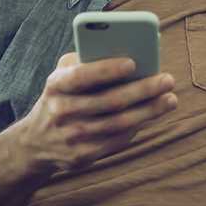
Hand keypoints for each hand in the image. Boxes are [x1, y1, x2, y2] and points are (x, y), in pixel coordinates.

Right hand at [14, 51, 178, 176]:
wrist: (36, 143)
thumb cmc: (62, 97)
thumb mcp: (63, 75)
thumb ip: (87, 60)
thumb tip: (129, 49)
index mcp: (56, 85)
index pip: (82, 76)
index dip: (107, 69)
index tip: (133, 62)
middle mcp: (61, 111)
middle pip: (110, 101)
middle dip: (143, 90)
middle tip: (168, 80)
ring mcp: (72, 136)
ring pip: (119, 123)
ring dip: (149, 111)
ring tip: (170, 99)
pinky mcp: (83, 156)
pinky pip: (117, 140)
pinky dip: (138, 126)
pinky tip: (153, 114)